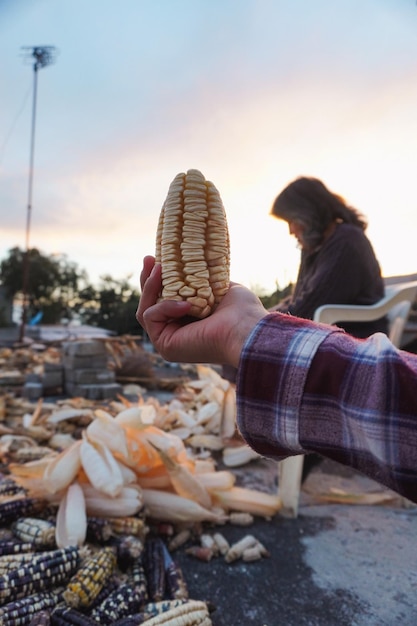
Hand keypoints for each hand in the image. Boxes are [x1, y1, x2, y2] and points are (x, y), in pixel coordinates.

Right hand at [136, 256, 266, 366]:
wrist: (246, 329)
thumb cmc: (242, 311)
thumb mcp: (220, 287)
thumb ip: (202, 280)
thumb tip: (189, 265)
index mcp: (190, 321)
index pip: (166, 299)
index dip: (158, 280)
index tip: (158, 258)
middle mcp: (177, 333)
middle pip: (150, 305)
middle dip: (147, 281)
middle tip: (149, 258)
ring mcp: (169, 341)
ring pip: (146, 310)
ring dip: (149, 288)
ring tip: (159, 268)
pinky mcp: (165, 346)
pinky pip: (151, 317)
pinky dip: (164, 306)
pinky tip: (185, 303)